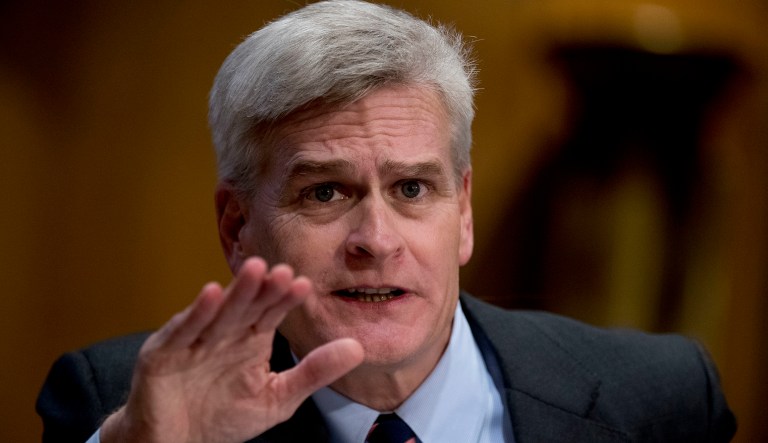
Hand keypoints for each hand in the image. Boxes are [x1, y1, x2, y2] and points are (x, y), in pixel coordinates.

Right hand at [100, 257, 363, 442]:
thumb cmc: (225, 417)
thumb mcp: (279, 397)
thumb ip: (314, 372)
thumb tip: (357, 348)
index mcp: (251, 337)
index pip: (272, 312)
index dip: (286, 299)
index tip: (304, 285)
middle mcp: (224, 331)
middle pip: (247, 305)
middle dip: (264, 288)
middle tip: (283, 271)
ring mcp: (194, 339)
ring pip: (219, 311)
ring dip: (236, 291)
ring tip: (255, 270)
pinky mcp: (163, 351)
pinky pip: (183, 330)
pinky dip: (196, 312)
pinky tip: (211, 293)